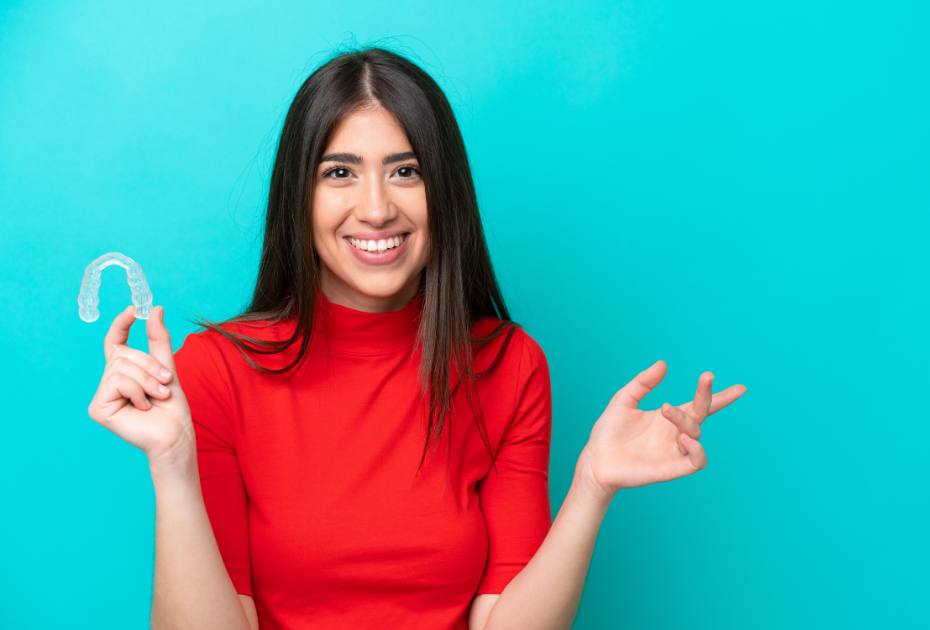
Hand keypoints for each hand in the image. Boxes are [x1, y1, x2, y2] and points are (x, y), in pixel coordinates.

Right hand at [87, 305, 194, 465]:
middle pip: (122, 354)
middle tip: (165, 383)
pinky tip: (143, 408)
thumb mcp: (167, 367)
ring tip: (158, 396)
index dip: (120, 325)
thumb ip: (158, 340)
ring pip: (120, 367)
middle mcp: (109, 382)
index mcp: (124, 373)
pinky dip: (137, 392)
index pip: (115, 343)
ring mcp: (101, 396)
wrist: (175, 435)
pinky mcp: (97, 408)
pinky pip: (117, 381)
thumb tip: (155, 309)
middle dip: (150, 366)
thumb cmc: (172, 408)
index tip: (133, 310)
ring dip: (147, 380)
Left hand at [577, 360, 745, 498]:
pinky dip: (696, 449)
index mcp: (668, 416)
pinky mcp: (672, 468)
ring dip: (686, 419)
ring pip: (697, 432)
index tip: (741, 388)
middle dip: (708, 395)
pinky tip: (682, 437)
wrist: (595, 460)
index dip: (720, 397)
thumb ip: (643, 382)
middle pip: (702, 413)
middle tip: (706, 377)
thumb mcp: (624, 400)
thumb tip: (663, 364)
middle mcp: (676, 432)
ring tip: (666, 410)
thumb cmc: (609, 432)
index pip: (700, 404)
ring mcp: (675, 450)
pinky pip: (697, 461)